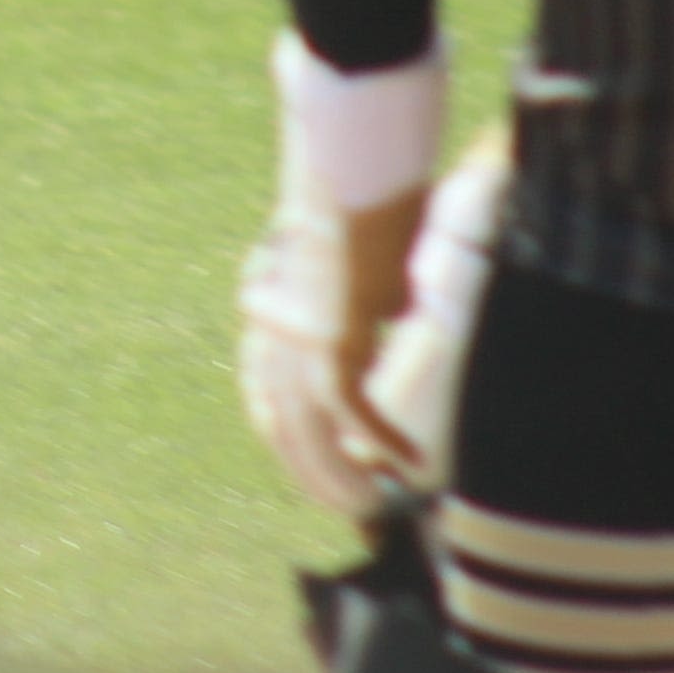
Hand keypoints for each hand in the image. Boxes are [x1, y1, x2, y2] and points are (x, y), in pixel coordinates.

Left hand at [244, 185, 436, 512]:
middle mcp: (270, 334)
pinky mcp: (331, 338)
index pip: (265, 398)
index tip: (316, 470)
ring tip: (371, 505)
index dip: (290, 442)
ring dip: (341, 476)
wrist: (351, 165)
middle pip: (281, 427)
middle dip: (313, 475)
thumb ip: (358, 292)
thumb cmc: (360, 194)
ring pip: (310, 433)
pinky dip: (383, 440)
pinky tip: (408, 463)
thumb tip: (387, 312)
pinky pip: (353, 410)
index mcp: (266, 314)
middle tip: (348, 507)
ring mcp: (295, 339)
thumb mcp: (352, 255)